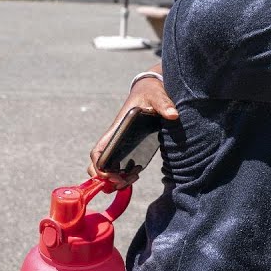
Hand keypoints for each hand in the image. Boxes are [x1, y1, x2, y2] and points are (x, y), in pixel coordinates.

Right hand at [86, 65, 177, 187]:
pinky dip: (123, 176)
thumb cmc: (150, 92)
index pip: (98, 151)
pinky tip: (135, 174)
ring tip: (132, 179)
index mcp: (117, 129)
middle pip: (98, 165)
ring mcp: (121, 145)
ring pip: (108, 169)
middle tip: (122, 181)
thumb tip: (173, 115)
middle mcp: (115, 139)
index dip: (98, 166)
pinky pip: (119, 167)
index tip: (110, 175)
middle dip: (106, 179)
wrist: (152, 89)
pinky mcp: (129, 147)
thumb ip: (164, 104)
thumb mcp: (157, 96)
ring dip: (115, 180)